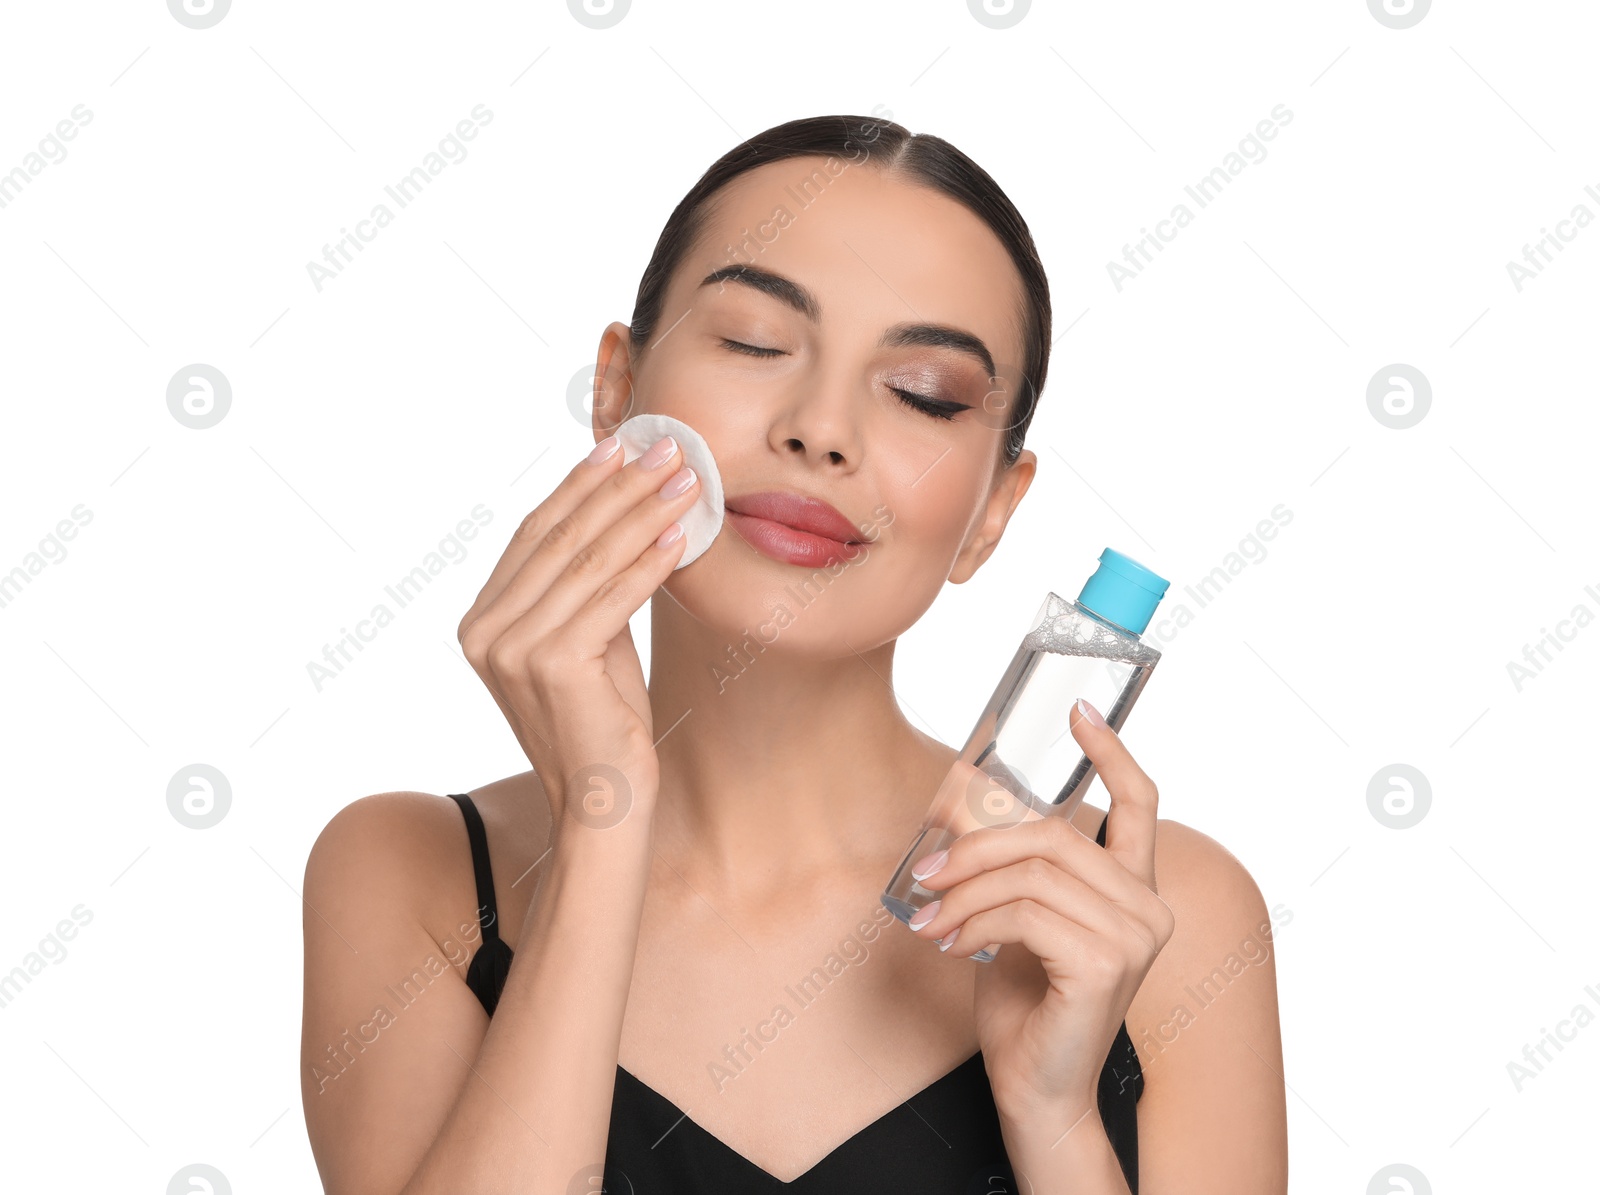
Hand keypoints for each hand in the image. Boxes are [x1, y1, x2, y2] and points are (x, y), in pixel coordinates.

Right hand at [457, 431, 700, 831]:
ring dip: (642, 512)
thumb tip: (627, 511)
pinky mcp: (552, 664)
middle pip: (561, 538)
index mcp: (481, 620)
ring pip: (589, 560)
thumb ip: (588, 587)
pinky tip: (680, 535)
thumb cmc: (604, 723)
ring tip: (685, 480)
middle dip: (619, 485)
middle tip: (666, 447)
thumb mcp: (589, 641)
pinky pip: (611, 597)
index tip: (621, 445)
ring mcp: (512, 648)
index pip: (534, 533)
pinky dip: (649, 562)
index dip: (580, 485)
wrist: (604, 803)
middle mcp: (484, 631)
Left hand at [905, 698, 1173, 1129]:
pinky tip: (948, 942)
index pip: (1140, 804)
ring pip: (1032, 872)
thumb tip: (957, 800)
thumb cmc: (1026, 1005)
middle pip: (1055, 834)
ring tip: (927, 916)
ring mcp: (1135, 935)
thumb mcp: (1015, 918)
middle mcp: (1148, 907)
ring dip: (964, 891)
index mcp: (1133, 889)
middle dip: (979, 846)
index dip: (1111, 752)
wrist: (1035, 1091)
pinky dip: (974, 921)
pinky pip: (1023, 912)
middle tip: (925, 870)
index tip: (1080, 711)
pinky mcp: (1105, 962)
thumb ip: (1010, 867)